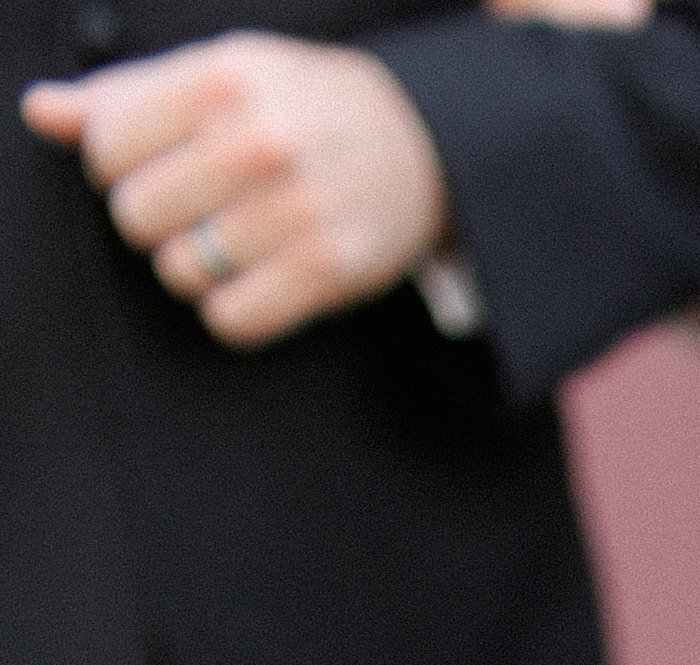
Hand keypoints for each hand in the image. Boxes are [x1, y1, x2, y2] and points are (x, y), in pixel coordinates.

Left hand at [21, 34, 450, 348]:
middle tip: (196, 206)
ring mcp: (294, 210)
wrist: (421, 141)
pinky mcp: (325, 270)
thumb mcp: (218, 73)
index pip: (107, 148)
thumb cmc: (302, 103)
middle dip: (156, 219)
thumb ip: (125, 95)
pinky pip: (230, 319)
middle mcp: (257, 142)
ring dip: (195, 266)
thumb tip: (42, 114)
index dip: (118, 164)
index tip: (153, 164)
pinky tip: (255, 276)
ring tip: (231, 238)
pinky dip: (231, 308)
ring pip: (180, 273)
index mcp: (220, 79)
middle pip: (136, 218)